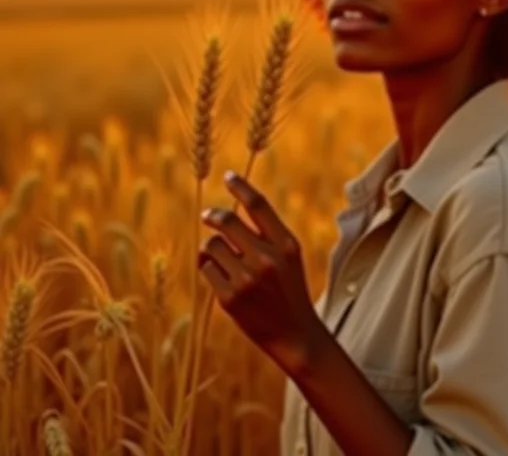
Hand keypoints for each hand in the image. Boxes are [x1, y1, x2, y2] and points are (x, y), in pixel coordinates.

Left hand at [198, 170, 324, 374]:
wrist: (295, 335)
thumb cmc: (289, 290)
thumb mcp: (289, 257)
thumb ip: (266, 234)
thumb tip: (226, 214)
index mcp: (286, 244)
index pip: (259, 206)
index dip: (241, 187)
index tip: (227, 176)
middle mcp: (267, 258)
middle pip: (227, 221)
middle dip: (213, 216)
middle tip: (208, 217)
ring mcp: (247, 279)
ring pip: (211, 245)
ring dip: (212, 248)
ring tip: (224, 261)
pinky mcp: (229, 298)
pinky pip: (206, 268)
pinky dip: (209, 269)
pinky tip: (222, 278)